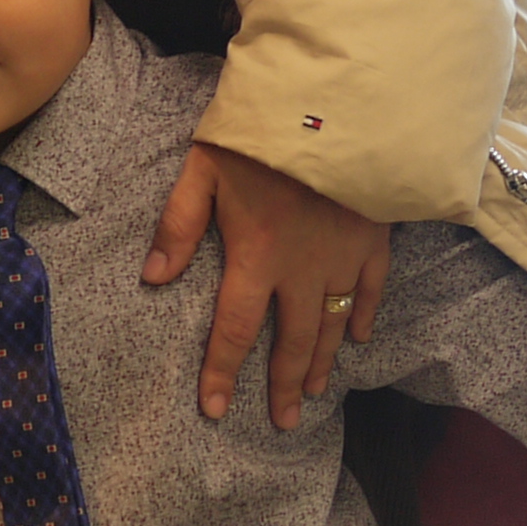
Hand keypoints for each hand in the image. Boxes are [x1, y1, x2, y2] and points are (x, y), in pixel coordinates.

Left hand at [145, 137, 391, 430]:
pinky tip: (357, 340)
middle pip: (292, 340)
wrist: (337, 102)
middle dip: (282, 385)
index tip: (213, 411)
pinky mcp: (374, 237)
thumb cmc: (261, 131)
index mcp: (257, 255)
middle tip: (282, 423)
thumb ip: (178, 224)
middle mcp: (304, 268)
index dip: (222, 372)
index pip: (235, 329)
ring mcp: (344, 256)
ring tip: (311, 393)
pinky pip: (371, 289)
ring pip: (332, 323)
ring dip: (320, 361)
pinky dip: (363, 317)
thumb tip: (152, 279)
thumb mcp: (203, 168)